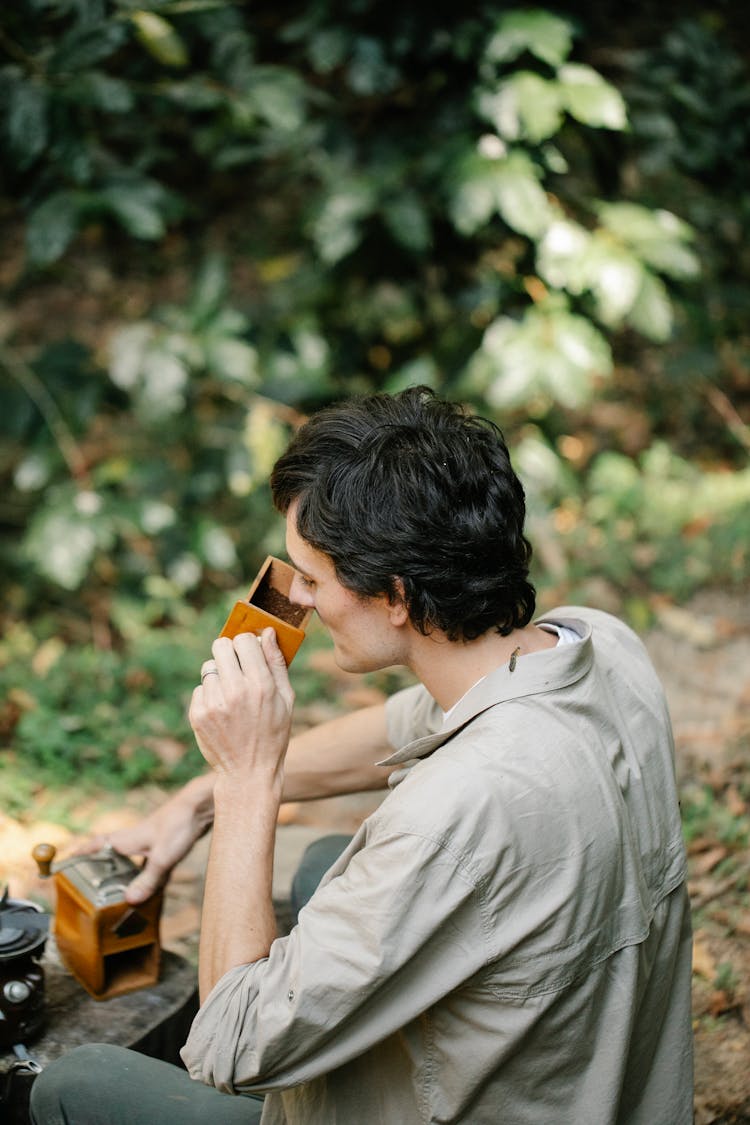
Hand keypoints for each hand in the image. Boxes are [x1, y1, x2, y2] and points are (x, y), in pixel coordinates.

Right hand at [74, 778, 214, 903]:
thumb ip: (148, 880)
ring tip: (119, 894)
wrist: (202, 805)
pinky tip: (153, 889)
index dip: (80, 855)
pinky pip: (148, 863)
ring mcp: (150, 841)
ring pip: (130, 860)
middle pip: (110, 855)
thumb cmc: (179, 824)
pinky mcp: (165, 844)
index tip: (65, 865)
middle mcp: (134, 839)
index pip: (95, 846)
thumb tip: (130, 901)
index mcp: (125, 839)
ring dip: (124, 874)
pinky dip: (146, 875)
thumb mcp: (163, 857)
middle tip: (89, 888)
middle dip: (99, 869)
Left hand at [188, 628, 294, 789]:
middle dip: (229, 652)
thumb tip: (268, 632)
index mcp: (261, 685)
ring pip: (209, 667)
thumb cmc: (273, 733)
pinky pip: (200, 688)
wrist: (249, 772)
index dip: (247, 644)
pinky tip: (222, 712)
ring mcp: (214, 703)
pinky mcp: (198, 715)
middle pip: (220, 645)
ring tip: (231, 696)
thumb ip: (277, 662)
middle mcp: (236, 691)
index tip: (250, 653)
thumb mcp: (286, 699)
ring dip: (219, 676)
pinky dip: (209, 696)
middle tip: (236, 667)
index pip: (244, 640)